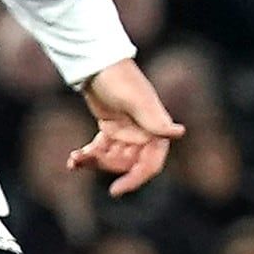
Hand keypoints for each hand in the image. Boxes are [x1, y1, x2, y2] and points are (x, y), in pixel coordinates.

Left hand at [71, 58, 183, 197]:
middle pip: (128, 165)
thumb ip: (154, 119)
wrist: (97, 62)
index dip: (136, 179)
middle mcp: (144, 133)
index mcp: (155, 129)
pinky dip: (88, 157)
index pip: (151, 164)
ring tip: (75, 159)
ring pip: (113, 159)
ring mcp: (127, 132)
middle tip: (87, 159)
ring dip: (94, 162)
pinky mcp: (111, 129)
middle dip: (107, 166)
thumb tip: (179, 132)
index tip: (116, 191)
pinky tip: (73, 160)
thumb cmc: (119, 78)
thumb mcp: (135, 100)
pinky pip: (101, 150)